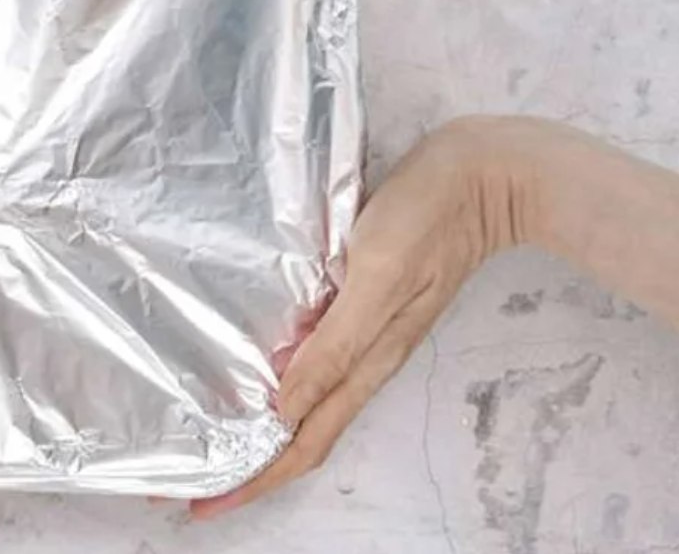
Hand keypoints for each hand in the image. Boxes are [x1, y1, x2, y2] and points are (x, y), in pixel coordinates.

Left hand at [192, 116, 555, 518]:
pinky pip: (318, 363)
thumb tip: (287, 406)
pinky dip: (283, 384)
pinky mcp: (365, 305)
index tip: (206, 502)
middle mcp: (366, 359)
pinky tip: (256, 373)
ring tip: (217, 441)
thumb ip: (336, 343)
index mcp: (367, 362)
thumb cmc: (430, 217)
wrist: (484, 176)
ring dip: (264, 431)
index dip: (257, 478)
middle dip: (250, 468)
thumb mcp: (377, 275)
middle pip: (304, 435)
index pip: (305, 442)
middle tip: (193, 486)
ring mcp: (368, 334)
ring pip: (310, 403)